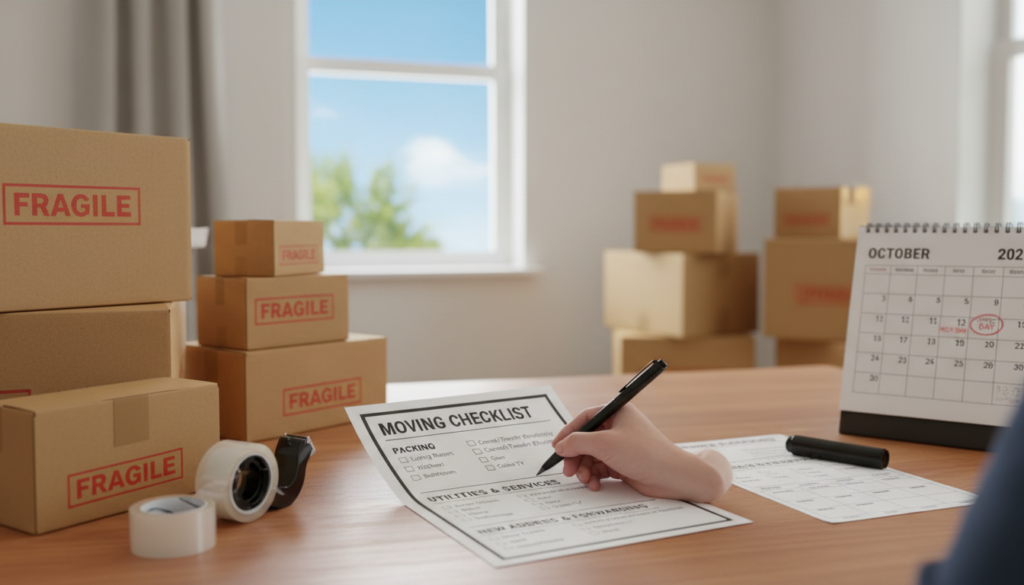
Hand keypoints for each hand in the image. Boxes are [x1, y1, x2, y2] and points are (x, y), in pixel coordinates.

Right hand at [551, 403, 731, 501]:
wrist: (672, 477)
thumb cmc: (645, 453)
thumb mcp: (606, 444)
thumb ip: (578, 442)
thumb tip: (560, 446)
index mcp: (617, 413)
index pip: (585, 419)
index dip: (568, 433)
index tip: (556, 447)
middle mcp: (619, 427)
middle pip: (586, 440)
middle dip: (576, 456)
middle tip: (568, 471)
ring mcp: (621, 446)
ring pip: (592, 456)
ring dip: (585, 469)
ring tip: (586, 480)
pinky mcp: (624, 463)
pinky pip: (601, 468)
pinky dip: (595, 476)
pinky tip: (595, 484)